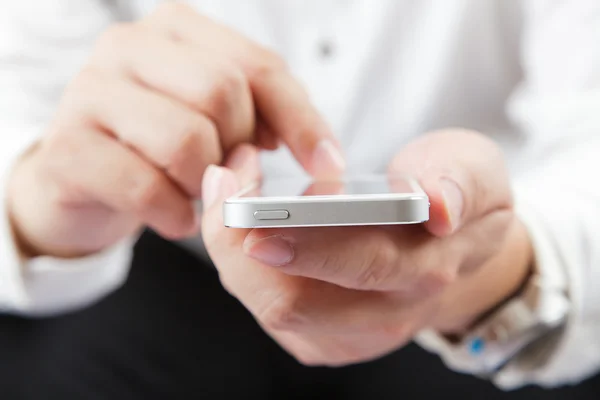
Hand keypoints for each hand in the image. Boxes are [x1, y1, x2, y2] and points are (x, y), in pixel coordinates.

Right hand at [7, 3, 343, 258]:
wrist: (83, 178)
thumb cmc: (159, 144)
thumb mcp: (217, 119)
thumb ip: (265, 116)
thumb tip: (317, 150)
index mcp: (176, 30)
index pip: (258, 66)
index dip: (301, 120)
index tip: (328, 165)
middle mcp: (129, 46)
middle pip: (222, 93)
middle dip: (240, 149)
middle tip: (231, 176)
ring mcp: (89, 92)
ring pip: (187, 138)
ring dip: (206, 185)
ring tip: (199, 195)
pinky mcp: (67, 148)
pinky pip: (146, 186)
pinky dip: (174, 213)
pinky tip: (176, 217)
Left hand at [202, 130, 531, 365]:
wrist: (452, 252)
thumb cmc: (457, 201)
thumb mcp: (475, 171)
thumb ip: (461, 182)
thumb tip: (438, 204)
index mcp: (426, 268)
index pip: (362, 265)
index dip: (305, 246)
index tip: (255, 215)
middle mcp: (386, 314)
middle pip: (295, 303)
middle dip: (241, 246)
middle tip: (225, 180)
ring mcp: (350, 333)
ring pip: (271, 308)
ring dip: (232, 251)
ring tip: (227, 188)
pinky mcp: (322, 336)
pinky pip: (266, 306)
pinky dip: (239, 264)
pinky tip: (238, 220)